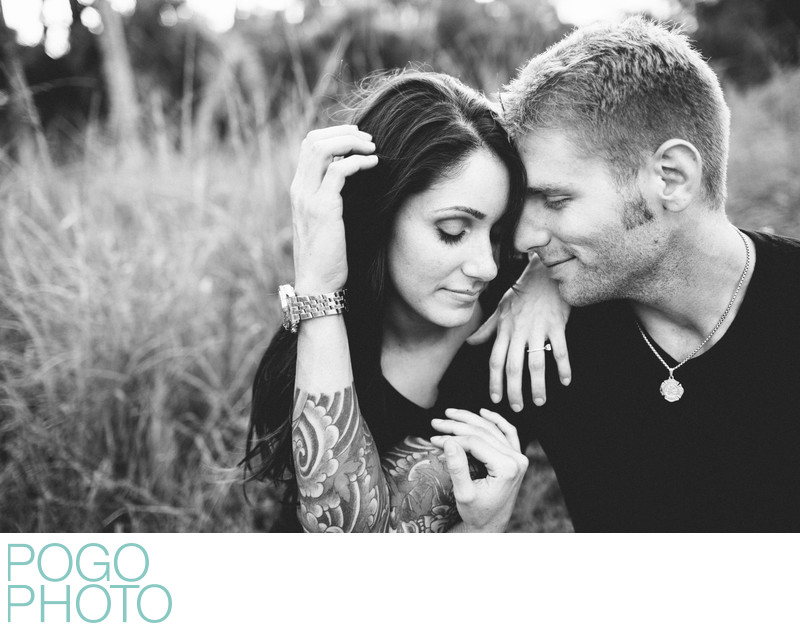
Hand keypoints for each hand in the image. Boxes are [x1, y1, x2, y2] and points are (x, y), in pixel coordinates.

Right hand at [290, 125, 377, 292]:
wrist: (317, 283)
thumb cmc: (327, 256)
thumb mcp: (326, 221)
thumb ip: (331, 198)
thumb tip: (351, 180)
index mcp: (299, 190)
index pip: (308, 145)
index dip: (333, 135)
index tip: (357, 142)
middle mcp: (299, 189)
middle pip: (313, 140)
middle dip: (343, 133)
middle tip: (367, 140)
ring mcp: (308, 197)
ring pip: (322, 148)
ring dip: (350, 142)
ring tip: (372, 148)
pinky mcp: (323, 208)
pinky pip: (339, 170)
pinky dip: (358, 161)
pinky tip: (373, 165)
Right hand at [430, 408, 528, 532]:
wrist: (490, 526)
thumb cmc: (476, 513)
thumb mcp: (464, 494)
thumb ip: (457, 468)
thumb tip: (448, 441)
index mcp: (508, 468)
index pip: (476, 443)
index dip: (452, 438)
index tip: (433, 438)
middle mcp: (517, 459)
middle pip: (483, 433)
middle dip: (457, 425)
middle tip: (435, 422)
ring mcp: (519, 457)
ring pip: (493, 429)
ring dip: (470, 419)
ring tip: (449, 413)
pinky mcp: (516, 458)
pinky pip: (508, 433)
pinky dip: (496, 420)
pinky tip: (482, 412)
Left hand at [467, 255, 570, 409]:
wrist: (544, 273)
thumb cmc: (522, 292)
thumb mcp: (500, 309)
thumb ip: (487, 329)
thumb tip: (470, 343)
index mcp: (504, 330)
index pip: (495, 360)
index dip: (494, 381)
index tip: (495, 398)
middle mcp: (518, 332)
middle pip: (513, 366)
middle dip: (513, 390)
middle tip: (517, 408)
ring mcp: (538, 329)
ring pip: (535, 363)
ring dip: (537, 385)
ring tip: (539, 401)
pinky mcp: (556, 325)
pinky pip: (560, 350)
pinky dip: (563, 368)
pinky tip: (564, 381)